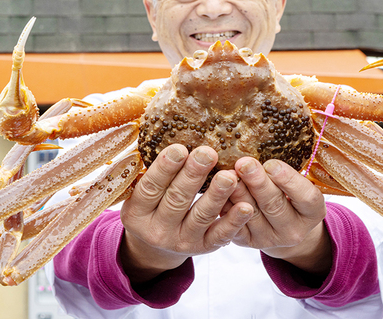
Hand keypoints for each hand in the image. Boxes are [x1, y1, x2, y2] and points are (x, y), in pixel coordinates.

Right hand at [119, 145, 253, 282]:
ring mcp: (181, 242)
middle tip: (208, 153)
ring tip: (230, 176)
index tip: (180, 148)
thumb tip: (168, 134)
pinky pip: (220, 235)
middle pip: (177, 200)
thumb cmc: (152, 206)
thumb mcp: (140, 193)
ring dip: (217, 195)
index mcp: (137, 213)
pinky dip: (234, 221)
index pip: (150, 188)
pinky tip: (246, 206)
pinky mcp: (203, 248)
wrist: (156, 247)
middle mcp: (157, 231)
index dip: (164, 168)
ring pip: (201, 216)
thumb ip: (150, 172)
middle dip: (193, 175)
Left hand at [227, 157, 331, 275]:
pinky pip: (234, 225)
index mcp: (312, 213)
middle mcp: (294, 230)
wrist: (281, 226)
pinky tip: (219, 191)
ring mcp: (269, 239)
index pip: (306, 197)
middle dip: (258, 183)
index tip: (271, 163)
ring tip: (228, 175)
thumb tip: (260, 149)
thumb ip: (284, 172)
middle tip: (244, 164)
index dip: (289, 180)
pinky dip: (226, 206)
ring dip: (238, 193)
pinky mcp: (248, 242)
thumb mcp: (297, 184)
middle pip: (275, 205)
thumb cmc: (288, 195)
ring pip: (252, 214)